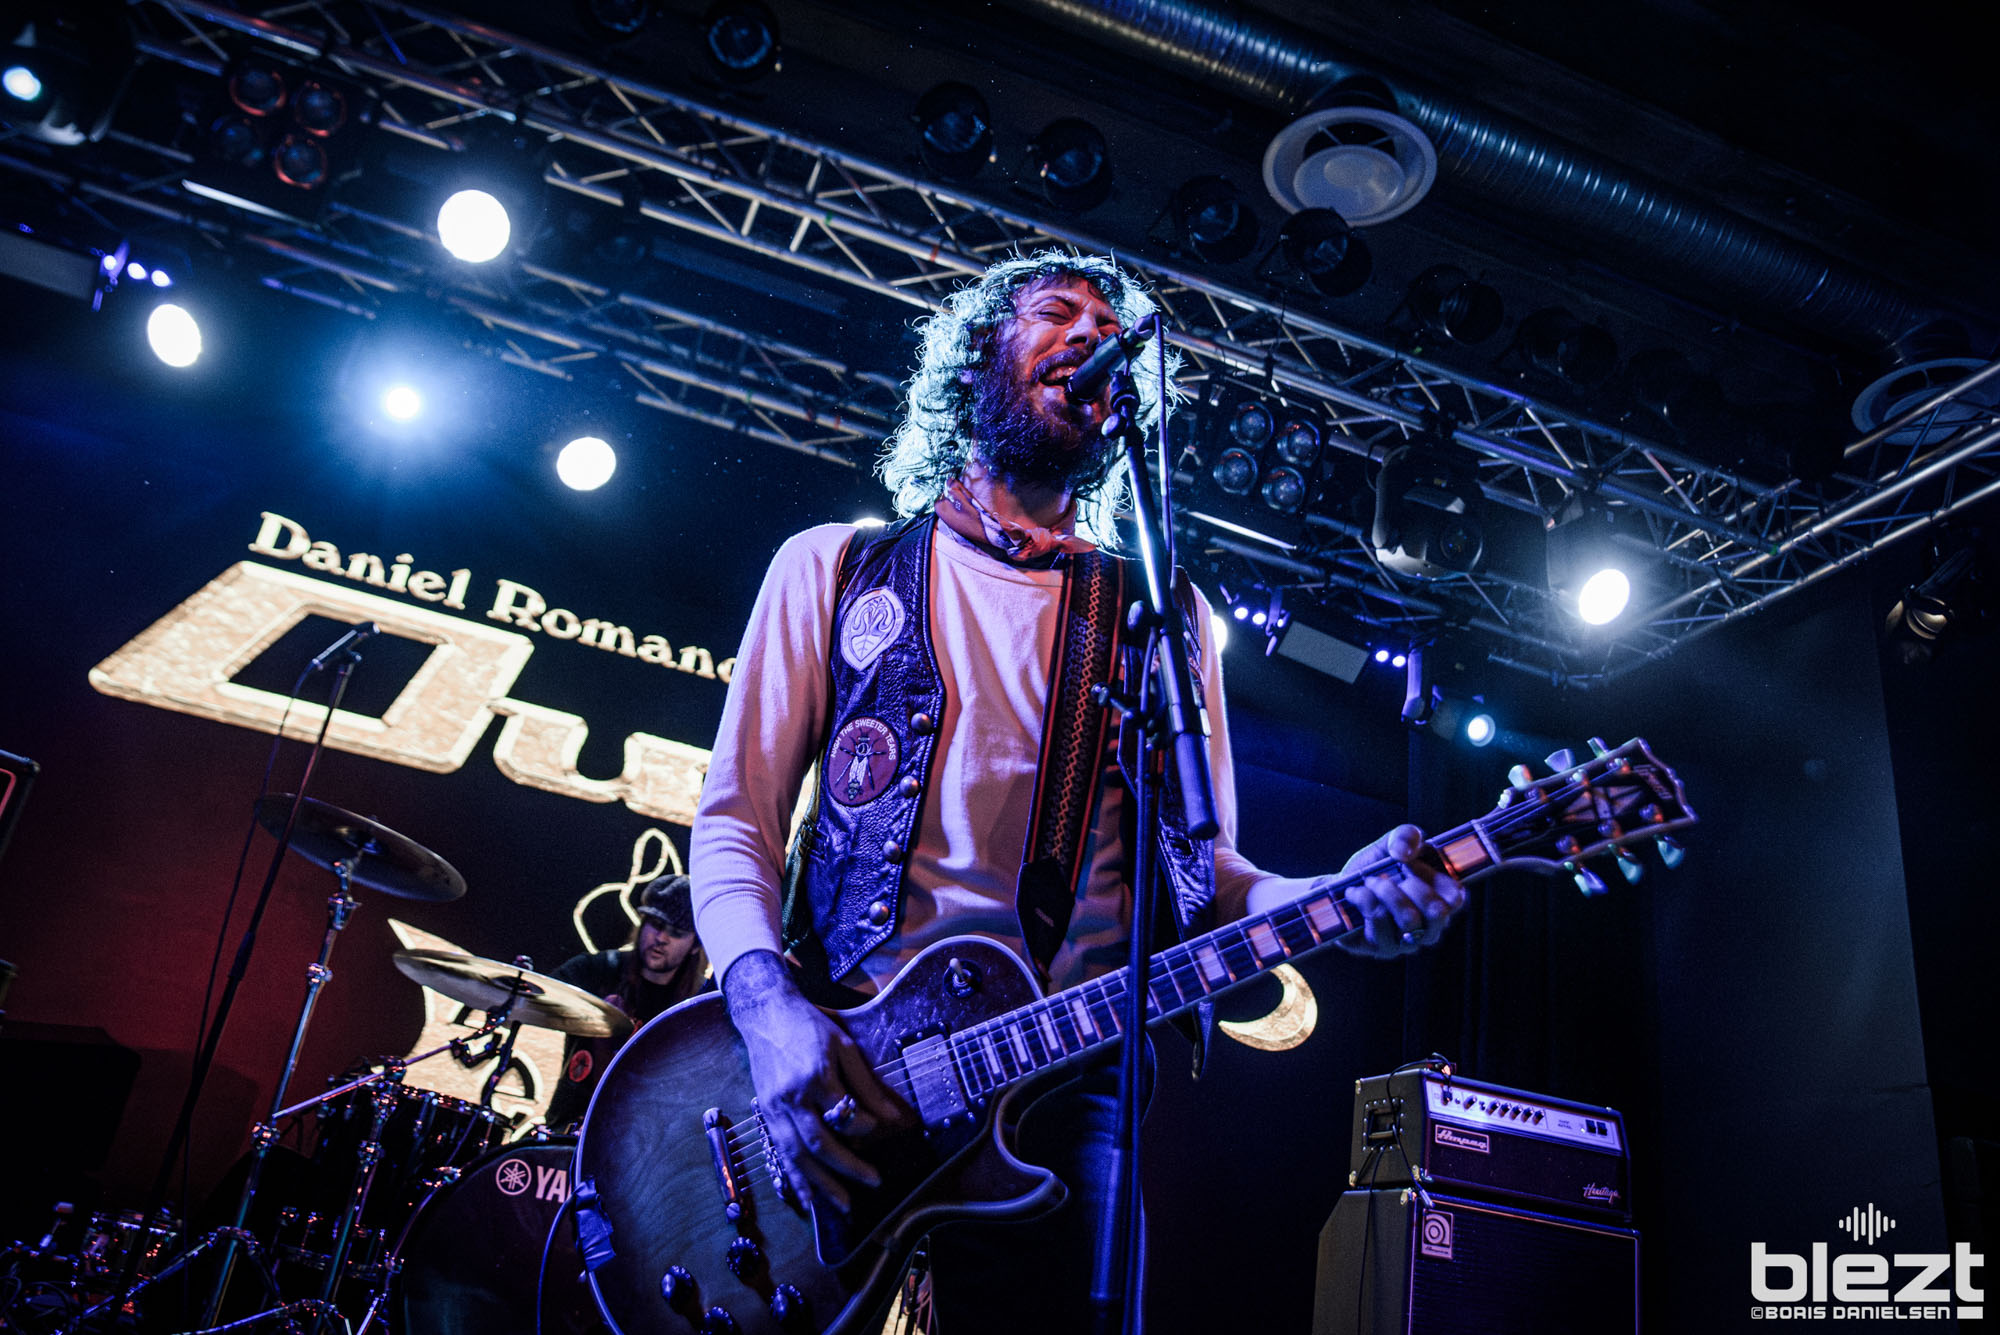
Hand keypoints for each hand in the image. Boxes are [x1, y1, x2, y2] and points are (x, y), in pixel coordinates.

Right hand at [721, 951, 907, 1212]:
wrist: (766, 1014)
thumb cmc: (810, 1027)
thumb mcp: (845, 1046)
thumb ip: (867, 1084)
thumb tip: (894, 1118)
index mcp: (816, 1076)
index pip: (845, 1114)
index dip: (866, 1127)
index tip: (881, 1128)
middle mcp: (792, 1097)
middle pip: (819, 1143)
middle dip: (847, 1169)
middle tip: (873, 1182)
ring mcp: (775, 1108)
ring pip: (797, 1155)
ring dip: (821, 1184)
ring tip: (843, 1205)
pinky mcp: (765, 1114)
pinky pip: (780, 1152)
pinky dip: (794, 1178)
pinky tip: (807, 1198)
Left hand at [1324, 824, 1466, 958]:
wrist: (1337, 888)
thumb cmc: (1374, 868)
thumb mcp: (1391, 844)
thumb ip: (1406, 836)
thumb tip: (1404, 853)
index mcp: (1440, 902)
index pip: (1456, 899)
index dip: (1435, 878)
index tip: (1413, 865)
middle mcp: (1429, 928)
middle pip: (1438, 912)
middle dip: (1411, 884)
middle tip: (1389, 873)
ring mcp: (1407, 943)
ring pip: (1409, 918)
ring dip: (1385, 889)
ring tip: (1370, 881)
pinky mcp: (1381, 948)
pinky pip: (1380, 922)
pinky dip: (1365, 898)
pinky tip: (1355, 893)